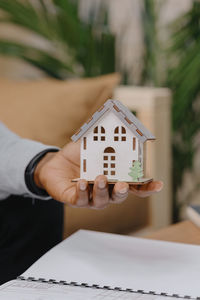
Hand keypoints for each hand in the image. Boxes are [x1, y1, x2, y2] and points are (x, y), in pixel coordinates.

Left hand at [34, 142, 162, 208]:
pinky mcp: (74, 199)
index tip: (158, 184)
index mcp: (114, 178)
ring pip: (101, 201)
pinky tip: (83, 182)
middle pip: (119, 196)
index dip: (147, 187)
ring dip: (103, 190)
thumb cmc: (79, 155)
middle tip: (123, 184)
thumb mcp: (93, 144)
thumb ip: (107, 138)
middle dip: (123, 192)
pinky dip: (83, 192)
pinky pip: (81, 199)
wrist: (55, 162)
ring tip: (101, 178)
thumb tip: (122, 121)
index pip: (134, 186)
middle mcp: (106, 191)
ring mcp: (91, 197)